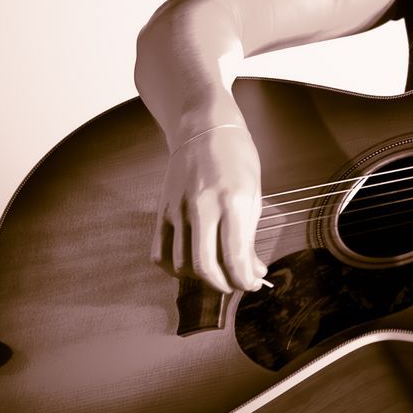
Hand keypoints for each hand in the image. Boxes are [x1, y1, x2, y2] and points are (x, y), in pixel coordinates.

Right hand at [153, 123, 268, 292]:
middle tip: (234, 284)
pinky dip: (173, 268)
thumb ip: (249, 235)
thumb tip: (252, 271)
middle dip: (223, 285)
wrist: (204, 127)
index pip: (236, 256)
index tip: (252, 283)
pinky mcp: (162, 210)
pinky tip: (188, 265)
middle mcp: (203, 206)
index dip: (245, 280)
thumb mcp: (254, 194)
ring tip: (216, 271)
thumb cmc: (237, 159)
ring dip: (200, 278)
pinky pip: (159, 252)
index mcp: (233, 201)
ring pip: (181, 264)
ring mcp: (178, 208)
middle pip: (205, 267)